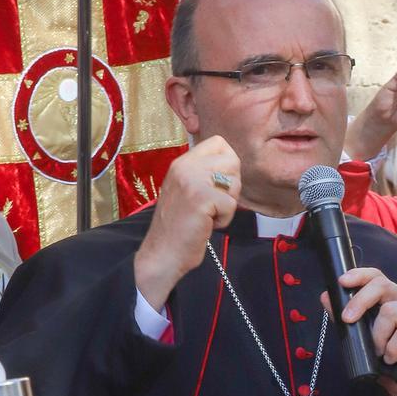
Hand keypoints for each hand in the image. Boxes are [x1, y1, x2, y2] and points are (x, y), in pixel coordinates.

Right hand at [133, 138, 239, 310]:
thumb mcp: (186, 189)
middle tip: (212, 204)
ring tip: (207, 214)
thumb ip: (203, 174)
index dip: (228, 163)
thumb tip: (232, 164)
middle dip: (230, 187)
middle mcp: (185, 166)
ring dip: (227, 204)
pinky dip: (224, 219)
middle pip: (232, 161)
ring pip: (234, 182)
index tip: (218, 185)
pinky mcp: (201, 199)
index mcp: (181, 162)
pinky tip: (207, 224)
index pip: (219, 142)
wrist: (162, 253)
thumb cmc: (179, 226)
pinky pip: (231, 204)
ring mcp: (192, 181)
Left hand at [327, 268, 396, 395]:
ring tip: (379, 353)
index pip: (377, 277)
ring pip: (390, 311)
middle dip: (360, 301)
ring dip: (378, 336)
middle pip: (383, 285)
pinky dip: (392, 348)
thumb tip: (326, 297)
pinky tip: (392, 358)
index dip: (360, 275)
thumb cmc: (389, 363)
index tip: (342, 282)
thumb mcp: (362, 339)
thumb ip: (347, 318)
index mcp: (393, 300)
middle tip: (347, 320)